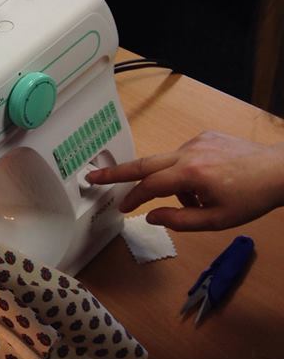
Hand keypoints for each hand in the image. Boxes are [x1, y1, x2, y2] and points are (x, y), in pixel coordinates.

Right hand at [85, 131, 283, 230]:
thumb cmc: (252, 198)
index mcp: (190, 174)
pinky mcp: (205, 137)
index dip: (132, 198)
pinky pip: (184, 156)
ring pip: (168, 164)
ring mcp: (196, 141)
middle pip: (144, 163)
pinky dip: (186, 172)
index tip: (121, 208)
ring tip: (200, 200)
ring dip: (171, 183)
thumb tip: (150, 217)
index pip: (149, 186)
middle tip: (93, 175)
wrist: (281, 171)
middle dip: (117, 171)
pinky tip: (209, 183)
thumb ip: (179, 220)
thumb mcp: (217, 220)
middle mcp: (188, 152)